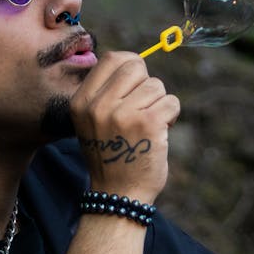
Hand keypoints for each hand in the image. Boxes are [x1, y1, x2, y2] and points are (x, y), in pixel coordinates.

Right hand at [70, 51, 179, 202]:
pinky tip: (160, 133)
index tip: (137, 81)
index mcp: (82, 101)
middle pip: (136, 66)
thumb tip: (135, 62)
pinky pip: (171, 102)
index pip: (112, 58)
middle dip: (147, 84)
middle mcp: (98, 105)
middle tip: (145, 106)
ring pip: (156, 85)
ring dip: (160, 103)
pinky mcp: (147, 123)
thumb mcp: (93, 121)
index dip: (131, 64)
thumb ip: (107, 91)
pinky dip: (172, 116)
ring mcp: (122, 114)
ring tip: (149, 126)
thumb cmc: (112, 154)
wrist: (118, 195)